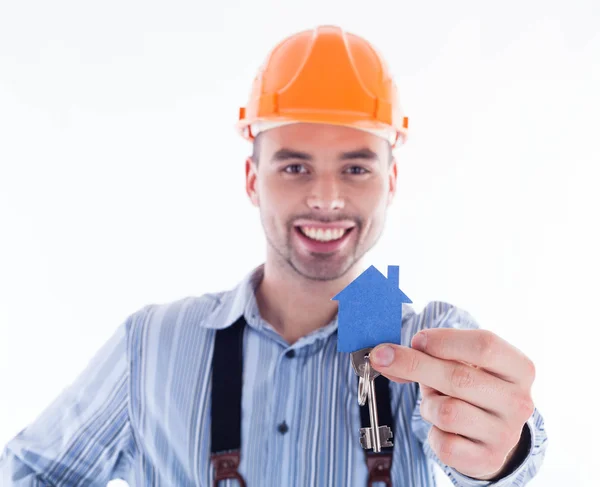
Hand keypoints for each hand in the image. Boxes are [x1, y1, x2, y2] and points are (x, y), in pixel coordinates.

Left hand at [370, 329, 534, 479]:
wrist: (493, 434)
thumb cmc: (471, 388)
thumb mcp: (458, 363)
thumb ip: (426, 355)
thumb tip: (386, 357)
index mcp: (519, 369)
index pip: (485, 346)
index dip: (444, 340)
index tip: (416, 340)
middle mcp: (518, 402)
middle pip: (460, 377)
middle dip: (414, 364)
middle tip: (383, 357)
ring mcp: (505, 434)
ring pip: (447, 411)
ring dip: (428, 404)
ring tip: (435, 403)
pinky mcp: (487, 459)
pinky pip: (444, 442)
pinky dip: (433, 433)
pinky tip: (442, 428)